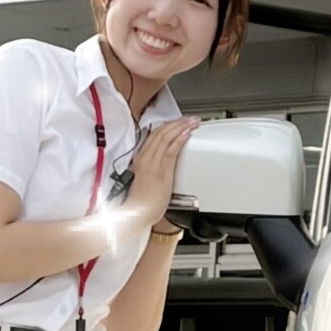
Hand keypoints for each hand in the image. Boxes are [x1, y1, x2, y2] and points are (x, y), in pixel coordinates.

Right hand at [116, 118, 198, 236]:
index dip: (168, 125)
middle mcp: (144, 158)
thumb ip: (153, 165)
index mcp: (140, 158)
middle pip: (161, 133)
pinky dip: (179, 140)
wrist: (138, 212)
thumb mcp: (145, 177)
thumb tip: (165, 157)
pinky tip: (186, 134)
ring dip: (181, 128)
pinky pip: (171, 151)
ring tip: (192, 122)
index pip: (154, 135)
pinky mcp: (161, 171)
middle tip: (190, 118)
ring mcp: (152, 163)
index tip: (178, 121)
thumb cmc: (143, 199)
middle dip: (177, 123)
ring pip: (166, 138)